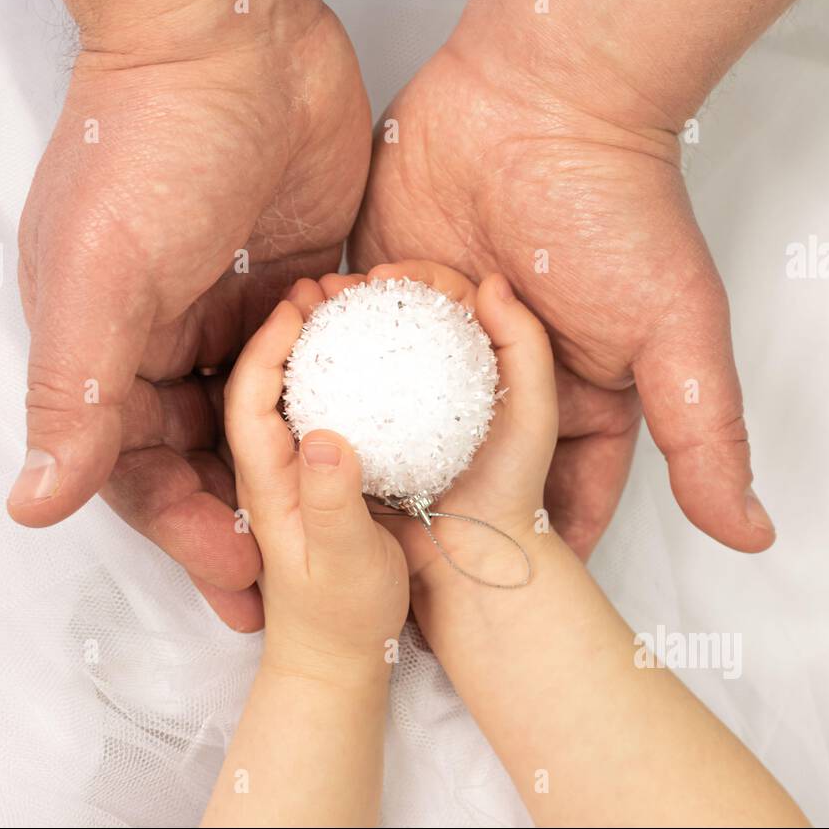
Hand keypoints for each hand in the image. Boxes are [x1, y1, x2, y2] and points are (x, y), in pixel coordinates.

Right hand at [7, 0, 370, 630]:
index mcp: (106, 349)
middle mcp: (168, 341)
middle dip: (242, 521)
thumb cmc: (151, 145)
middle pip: (202, 457)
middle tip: (292, 587)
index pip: (137, 468)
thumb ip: (76, 392)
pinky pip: (316, 366)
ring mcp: (236, 313)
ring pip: (262, 420)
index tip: (239, 586)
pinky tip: (381, 450)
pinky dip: (338, 405)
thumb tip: (31, 505)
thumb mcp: (102, 276)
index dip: (184, 533)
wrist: (235, 38)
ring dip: (294, 473)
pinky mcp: (298, 283)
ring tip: (347, 536)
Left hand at [223, 287, 408, 676]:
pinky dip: (324, 372)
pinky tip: (359, 347)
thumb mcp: (345, 565)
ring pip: (282, 393)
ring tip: (344, 299)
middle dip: (282, 331)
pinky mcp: (307, 473)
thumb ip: (332, 504)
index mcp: (258, 481)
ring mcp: (283, 469)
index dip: (267, 348)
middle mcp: (263, 466)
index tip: (302, 304)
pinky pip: (307, 410)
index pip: (246, 399)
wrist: (336, 668)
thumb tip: (327, 437)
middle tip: (325, 285)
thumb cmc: (340, 624)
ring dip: (304, 347)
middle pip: (256, 384)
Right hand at [315, 261, 557, 606]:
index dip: (413, 273)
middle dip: (354, 290)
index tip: (387, 276)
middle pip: (387, 316)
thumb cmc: (511, 486)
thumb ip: (526, 347)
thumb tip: (491, 281)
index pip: (439, 295)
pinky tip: (294, 363)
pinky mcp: (356, 439)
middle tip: (330, 287)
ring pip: (353, 352)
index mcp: (467, 357)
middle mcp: (424, 376)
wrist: (472, 556)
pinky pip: (332, 400)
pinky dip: (312, 375)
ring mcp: (386, 408)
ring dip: (325, 323)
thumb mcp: (533, 415)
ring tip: (304, 309)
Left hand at [350, 0, 785, 557]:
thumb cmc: (618, 212)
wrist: (541, 101)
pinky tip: (305, 423)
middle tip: (405, 579)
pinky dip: (335, 376)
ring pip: (404, 416)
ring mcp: (442, 335)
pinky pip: (354, 349)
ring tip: (339, 516)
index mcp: (576, 391)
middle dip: (442, 518)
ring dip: (379, 454)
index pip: (562, 488)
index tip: (500, 604)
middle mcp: (506, 373)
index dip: (539, 544)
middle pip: (473, 466)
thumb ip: (706, 438)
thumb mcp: (676, 335)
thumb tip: (753, 536)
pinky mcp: (388, 289)